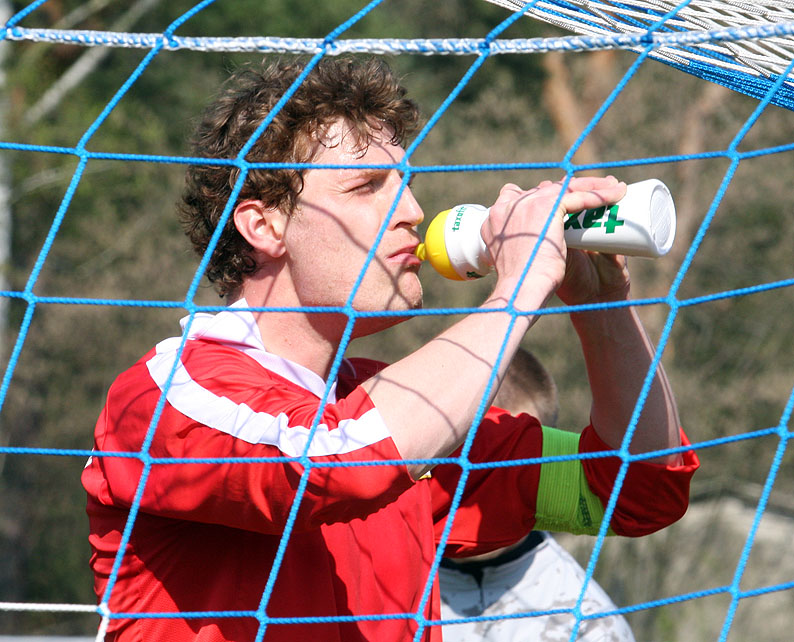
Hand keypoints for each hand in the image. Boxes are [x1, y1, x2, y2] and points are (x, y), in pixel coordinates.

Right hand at [483, 176, 627, 306]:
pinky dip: (600, 194)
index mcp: (495, 218)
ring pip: (565, 187)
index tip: (562, 201)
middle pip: (546, 189)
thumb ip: (518, 247)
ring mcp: (525, 203)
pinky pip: (579, 196)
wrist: (521, 292)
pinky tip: (616, 194)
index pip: (522, 197)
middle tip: (594, 190)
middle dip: (571, 188)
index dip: (543, 196)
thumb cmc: (518, 287)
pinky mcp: (546, 206)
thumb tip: (530, 249)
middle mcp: (507, 205)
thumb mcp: (514, 261)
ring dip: (592, 185)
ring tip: (612, 187)